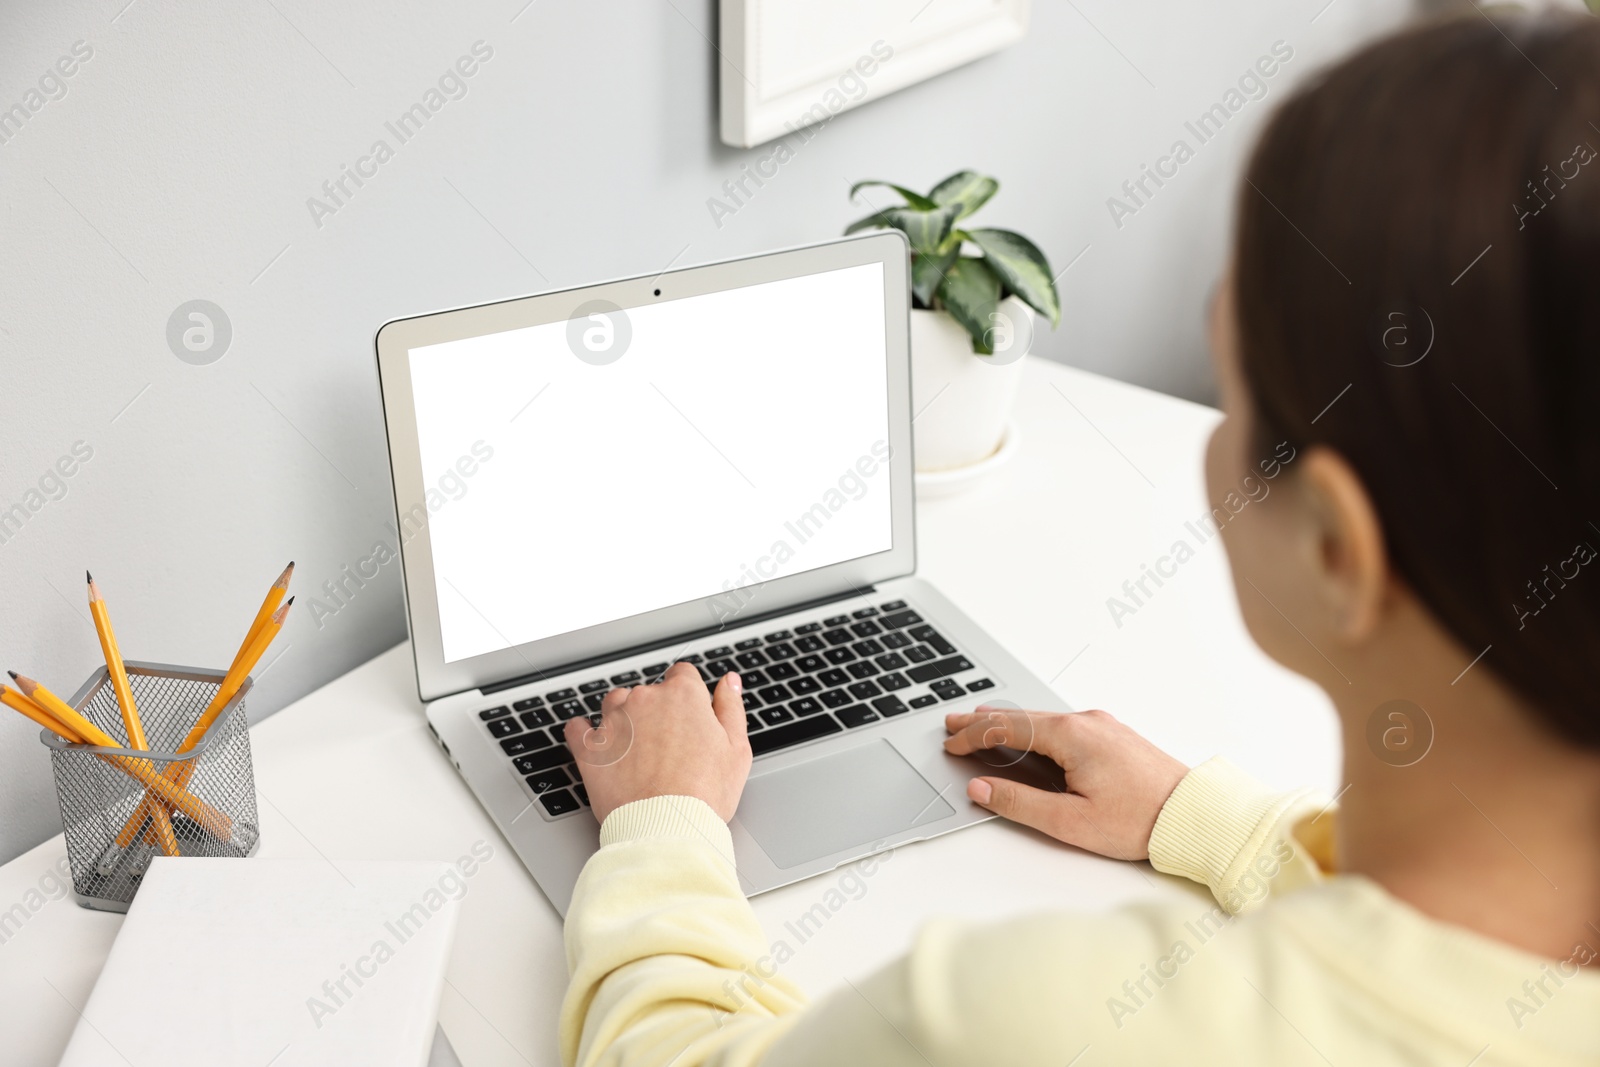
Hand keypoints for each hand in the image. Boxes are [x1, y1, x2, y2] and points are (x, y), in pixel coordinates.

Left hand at [564, 662, 751, 823]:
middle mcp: (645, 700)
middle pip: (649, 692)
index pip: (683, 675)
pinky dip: (584, 733)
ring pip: (615, 704)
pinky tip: (595, 744)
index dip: (689, 696)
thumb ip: (730, 707)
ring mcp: (614, 722)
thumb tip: (729, 682)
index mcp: (683, 695)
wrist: (667, 829)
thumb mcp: (736, 749)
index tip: (690, 716)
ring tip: (637, 749)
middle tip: (669, 746)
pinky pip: (578, 730)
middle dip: (658, 712)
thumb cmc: (705, 794)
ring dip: (624, 718)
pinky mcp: (590, 748)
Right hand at [943, 706, 1188, 860]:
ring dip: (1009, 722)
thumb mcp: (1070, 822)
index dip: (974, 736)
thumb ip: (1020, 803)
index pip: (1007, 728)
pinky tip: (1028, 733)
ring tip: (982, 724)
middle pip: (1022, 716)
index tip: (951, 745)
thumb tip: (982, 789)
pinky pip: (1062, 724)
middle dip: (983, 721)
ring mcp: (1101, 725)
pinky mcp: (1113, 735)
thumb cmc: (1140, 820)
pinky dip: (1034, 727)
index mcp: (1071, 736)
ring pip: (1042, 718)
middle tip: (953, 724)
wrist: (1194, 815)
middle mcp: (1085, 721)